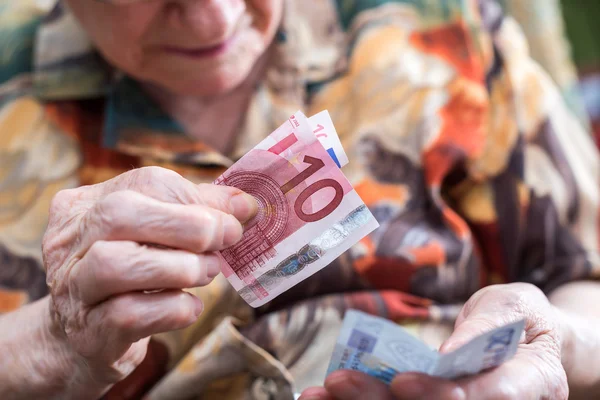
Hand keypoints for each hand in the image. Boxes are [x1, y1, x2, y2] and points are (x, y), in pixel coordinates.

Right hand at [42, 167, 256, 392]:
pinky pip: (130, 315)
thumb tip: (246, 205)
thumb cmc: (132, 276)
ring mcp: (73, 288)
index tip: (232, 220)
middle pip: (120, 213)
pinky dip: (174, 308)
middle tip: (225, 240)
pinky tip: (190, 306)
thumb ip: (198, 212)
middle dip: (186, 225)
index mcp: (87, 205)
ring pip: (117, 264)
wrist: (88, 339)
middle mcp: (69, 242)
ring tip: (207, 272)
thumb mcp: (157, 235)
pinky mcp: (88, 332)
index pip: (144, 182)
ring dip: (180, 267)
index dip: (195, 198)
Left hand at [301, 283, 568, 399]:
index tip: (401, 381)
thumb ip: (488, 325)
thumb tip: (449, 354)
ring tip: (318, 395)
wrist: (525, 339)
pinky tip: (326, 397)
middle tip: (339, 381)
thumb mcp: (514, 305)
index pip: (492, 397)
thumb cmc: (521, 317)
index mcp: (534, 383)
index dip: (441, 394)